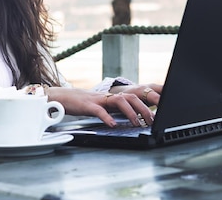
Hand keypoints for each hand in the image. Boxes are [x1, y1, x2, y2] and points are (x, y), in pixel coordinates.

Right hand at [46, 84, 161, 127]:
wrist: (61, 97)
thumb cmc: (83, 104)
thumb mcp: (103, 107)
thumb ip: (116, 111)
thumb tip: (133, 119)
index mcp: (113, 97)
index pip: (135, 96)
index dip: (148, 101)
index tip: (160, 112)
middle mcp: (108, 96)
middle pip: (131, 96)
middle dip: (144, 108)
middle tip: (152, 120)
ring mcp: (98, 99)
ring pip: (118, 100)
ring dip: (130, 112)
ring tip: (136, 123)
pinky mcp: (87, 105)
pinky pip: (99, 110)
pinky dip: (107, 117)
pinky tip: (113, 125)